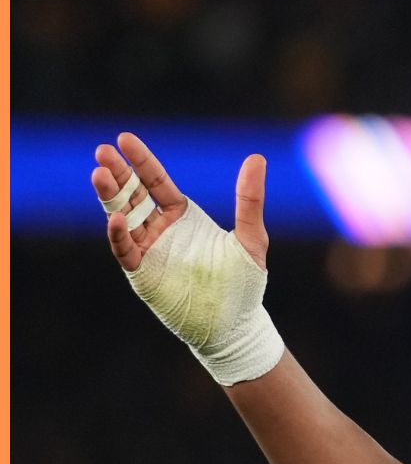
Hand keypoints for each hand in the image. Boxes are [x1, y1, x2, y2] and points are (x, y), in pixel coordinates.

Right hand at [91, 131, 268, 271]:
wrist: (235, 325)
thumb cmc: (244, 283)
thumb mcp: (250, 238)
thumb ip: (250, 200)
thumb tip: (257, 158)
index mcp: (182, 215)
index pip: (155, 180)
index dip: (140, 160)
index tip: (124, 138)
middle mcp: (160, 228)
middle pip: (132, 193)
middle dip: (117, 172)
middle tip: (102, 151)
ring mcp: (148, 249)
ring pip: (121, 216)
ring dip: (110, 196)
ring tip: (99, 173)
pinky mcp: (142, 272)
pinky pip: (125, 249)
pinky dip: (119, 234)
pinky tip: (117, 219)